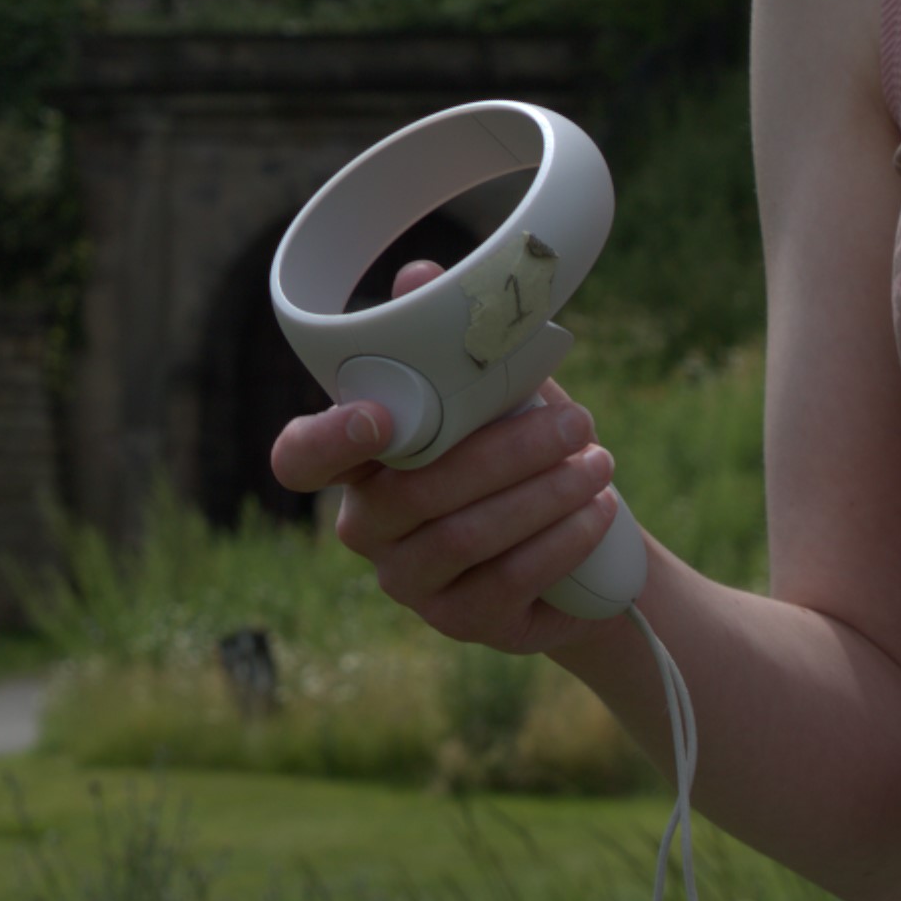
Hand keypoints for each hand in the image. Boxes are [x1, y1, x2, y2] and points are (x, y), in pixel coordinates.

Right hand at [259, 256, 636, 649]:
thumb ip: (455, 342)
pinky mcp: (463, 624)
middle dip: (504, 453)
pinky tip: (598, 513)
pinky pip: (505, 583)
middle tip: (578, 423)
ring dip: (543, 496)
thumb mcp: (496, 392)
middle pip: (415, 494)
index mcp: (360, 462)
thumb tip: (420, 276)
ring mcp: (410, 584)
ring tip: (599, 463)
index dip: (326, 441)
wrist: (587, 544)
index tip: (378, 417)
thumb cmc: (523, 452)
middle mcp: (368, 528)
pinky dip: (559, 543)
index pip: (300, 460)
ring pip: (465, 538)